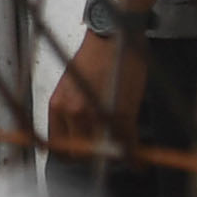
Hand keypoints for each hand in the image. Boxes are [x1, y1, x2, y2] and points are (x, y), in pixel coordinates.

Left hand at [46, 28, 148, 158]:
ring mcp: (97, 113)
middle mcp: (72, 111)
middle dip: (93, 158)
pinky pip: (126, 142)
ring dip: (115, 157)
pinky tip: (139, 160)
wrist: (113, 36)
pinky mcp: (122, 111)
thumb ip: (71, 110)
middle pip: (79, 153)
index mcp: (57, 105)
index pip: (57, 145)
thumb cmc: (95, 58)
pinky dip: (133, 154)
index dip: (71, 155)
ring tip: (126, 158)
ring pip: (104, 150)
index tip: (81, 158)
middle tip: (106, 158)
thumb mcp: (72, 86)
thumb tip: (76, 133)